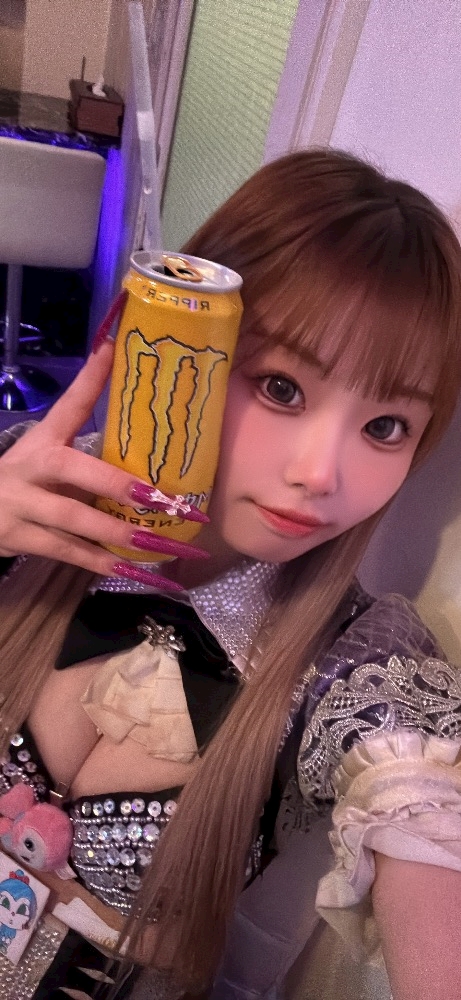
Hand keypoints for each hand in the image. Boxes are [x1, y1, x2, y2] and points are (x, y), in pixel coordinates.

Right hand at [0, 340, 207, 588]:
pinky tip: (135, 571)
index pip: (68, 404)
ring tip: (161, 545)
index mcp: (43, 441)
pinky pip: (68, 553)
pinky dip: (103, 564)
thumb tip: (141, 419)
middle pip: (75, 471)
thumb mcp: (50, 453)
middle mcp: (32, 468)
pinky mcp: (20, 539)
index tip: (112, 349)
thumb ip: (89, 444)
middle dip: (119, 485)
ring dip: (120, 534)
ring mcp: (22, 505)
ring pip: (75, 520)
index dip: (90, 377)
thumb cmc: (27, 480)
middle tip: (162, 498)